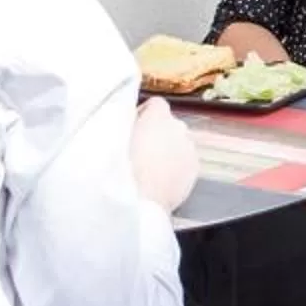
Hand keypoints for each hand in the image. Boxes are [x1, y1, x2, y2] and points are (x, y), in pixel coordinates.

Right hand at [127, 97, 197, 213]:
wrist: (138, 202)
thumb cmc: (120, 168)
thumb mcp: (111, 138)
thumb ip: (123, 124)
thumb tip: (126, 122)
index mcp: (159, 116)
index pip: (156, 103)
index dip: (143, 114)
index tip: (131, 127)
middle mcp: (179, 128)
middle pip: (168, 124)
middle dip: (155, 133)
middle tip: (137, 151)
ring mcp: (189, 149)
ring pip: (178, 143)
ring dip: (166, 151)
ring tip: (147, 169)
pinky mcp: (194, 170)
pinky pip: (184, 162)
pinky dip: (175, 167)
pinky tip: (159, 180)